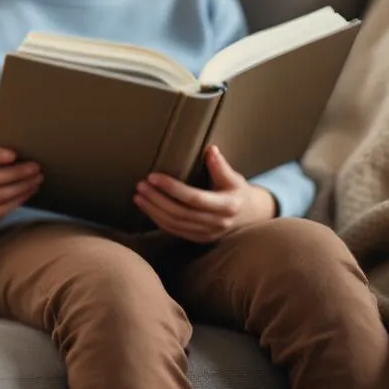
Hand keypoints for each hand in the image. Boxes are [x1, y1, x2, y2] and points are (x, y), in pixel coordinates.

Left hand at [134, 144, 276, 242]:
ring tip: (138, 195)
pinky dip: (158, 220)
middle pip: (181, 213)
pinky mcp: (200, 239)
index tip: (153, 177)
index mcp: (227, 205)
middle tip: (141, 185)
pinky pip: (175, 231)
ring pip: (176, 225)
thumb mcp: (234, 178)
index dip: (172, 188)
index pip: (195, 198)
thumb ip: (220, 165)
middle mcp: (218, 223)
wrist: (250, 215)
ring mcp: (208, 234)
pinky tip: (146, 208)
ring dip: (154, 211)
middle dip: (157, 199)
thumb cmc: (238, 191)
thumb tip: (210, 150)